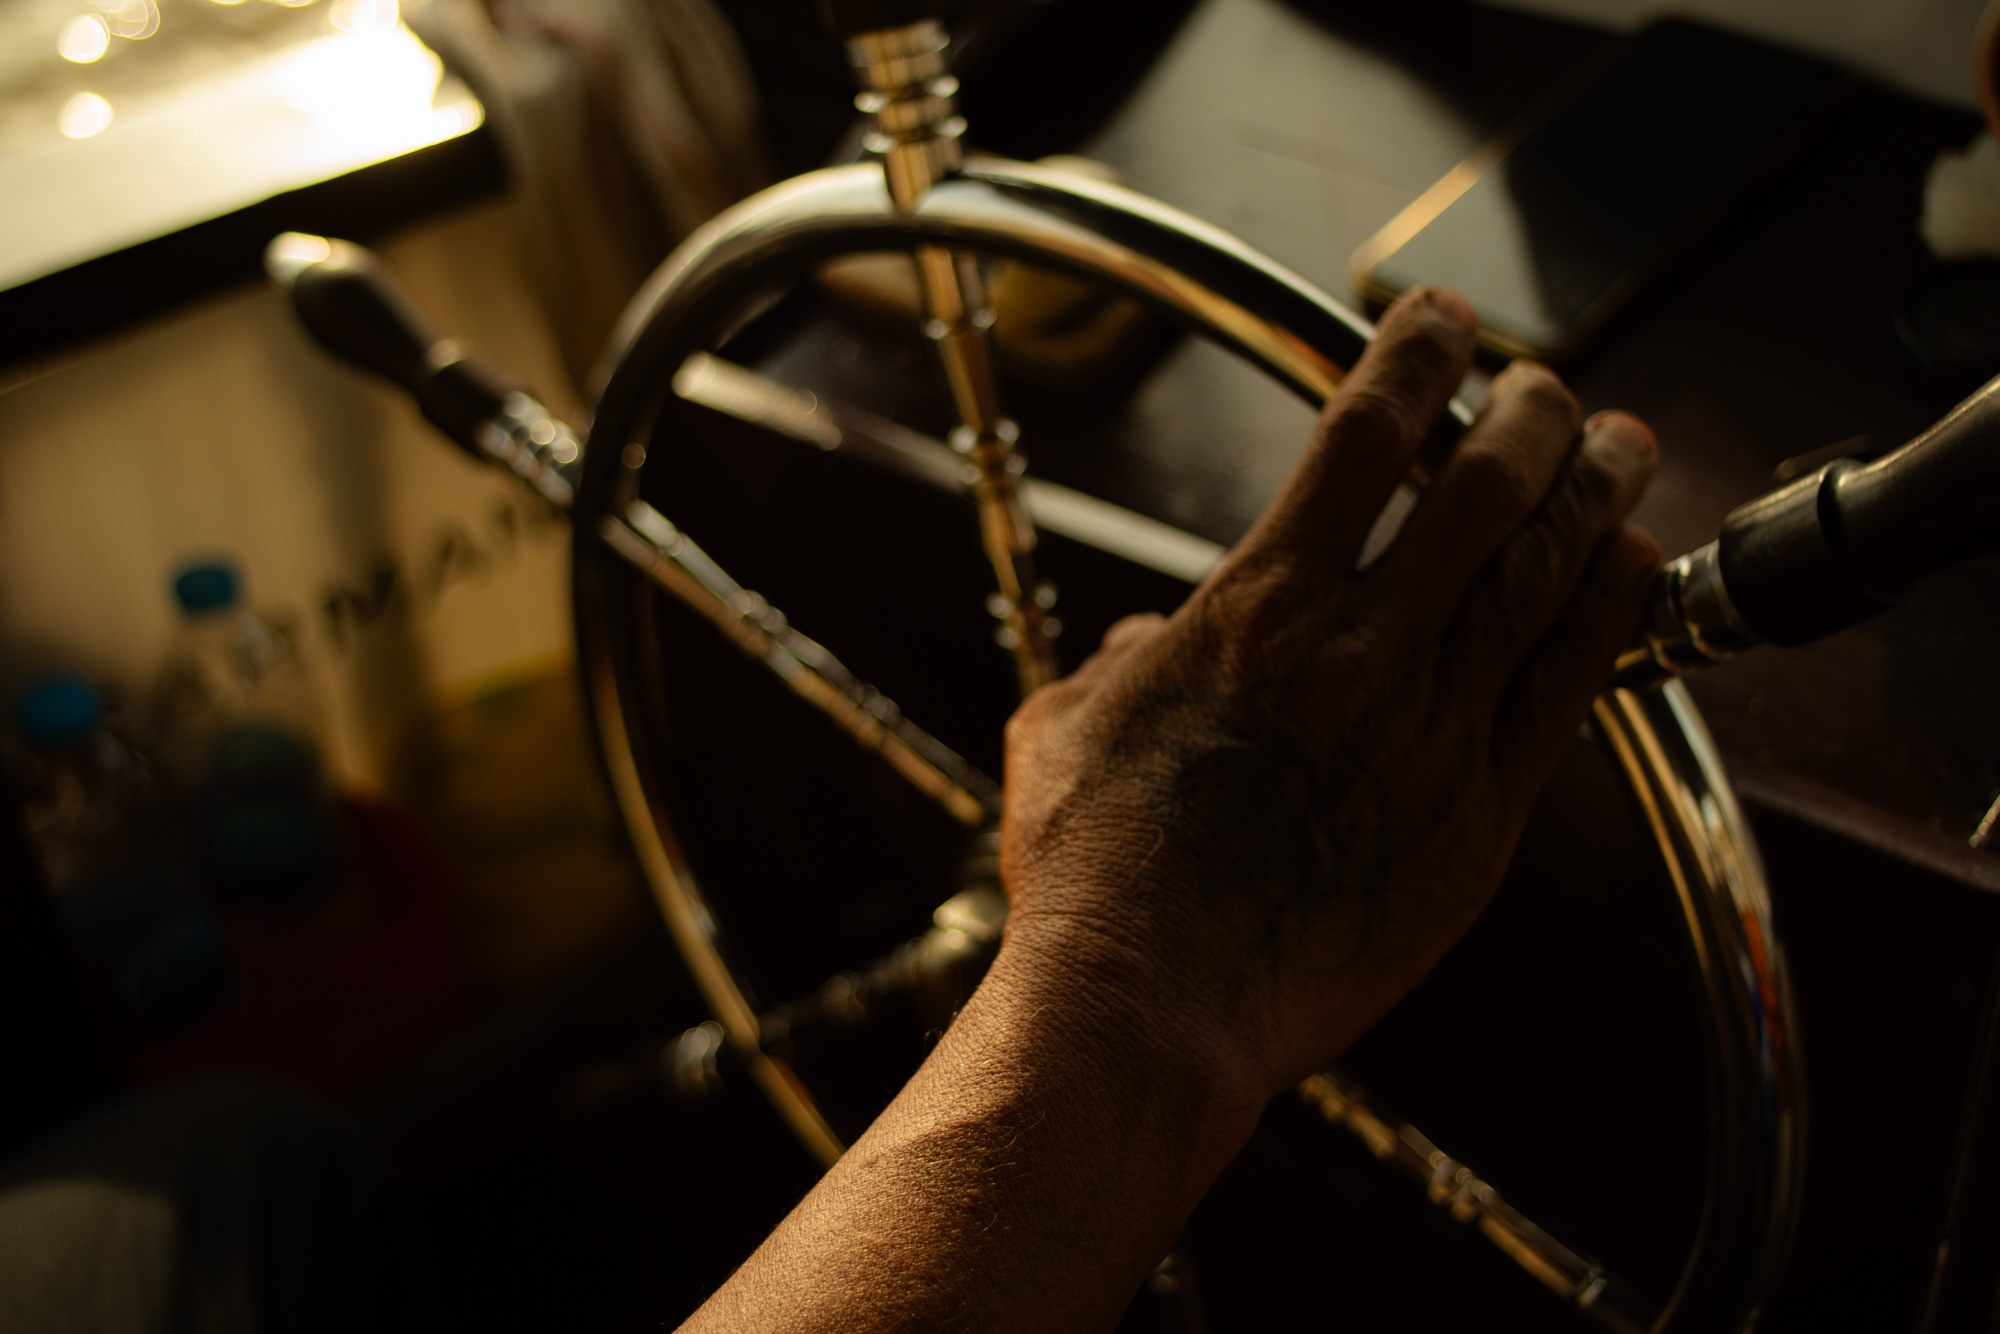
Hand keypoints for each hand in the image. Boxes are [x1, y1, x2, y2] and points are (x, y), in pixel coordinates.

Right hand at [998, 286, 1660, 1107]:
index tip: (1440, 319)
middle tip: (1548, 384)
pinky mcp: (1477, 816)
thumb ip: (1113, 662)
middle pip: (1483, 487)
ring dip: (1593, 492)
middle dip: (1529, 412)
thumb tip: (1143, 640)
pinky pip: (1569, 689)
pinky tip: (1631, 565)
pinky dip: (1609, 610)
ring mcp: (1430, 730)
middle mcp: (1360, 649)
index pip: (1360, 438)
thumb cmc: (1094, 870)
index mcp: (1257, 609)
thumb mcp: (1062, 730)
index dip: (1415, 359)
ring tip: (1622, 444)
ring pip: (1544, 574)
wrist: (1149, 1002)